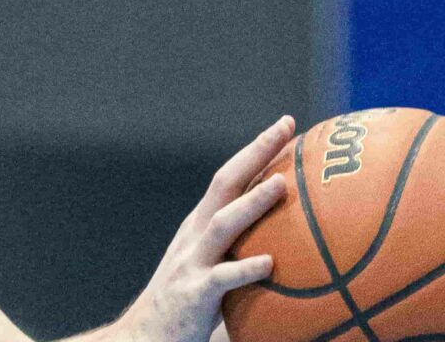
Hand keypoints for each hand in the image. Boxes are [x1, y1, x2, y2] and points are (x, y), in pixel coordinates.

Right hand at [113, 116, 294, 341]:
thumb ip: (246, 250)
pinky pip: (221, 279)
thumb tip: (300, 245)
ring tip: (279, 185)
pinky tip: (269, 264)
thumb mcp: (215, 268)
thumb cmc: (190, 305)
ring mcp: (191, 262)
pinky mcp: (192, 294)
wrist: (145, 336)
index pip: (230, 177)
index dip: (257, 149)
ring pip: (222, 225)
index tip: (287, 124)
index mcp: (201, 224)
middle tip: (286, 129)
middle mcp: (194, 234)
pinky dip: (244, 269)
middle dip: (255, 153)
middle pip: (224, 183)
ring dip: (251, 203)